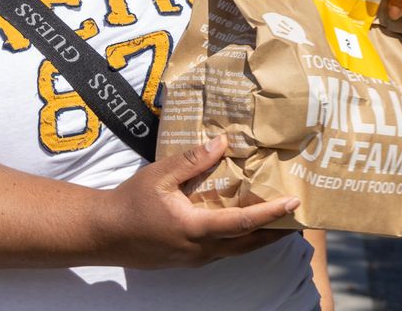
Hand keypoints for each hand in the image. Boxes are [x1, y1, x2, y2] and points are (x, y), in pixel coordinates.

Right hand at [102, 136, 297, 267]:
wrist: (103, 234)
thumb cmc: (130, 202)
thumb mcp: (160, 175)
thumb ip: (192, 160)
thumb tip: (223, 142)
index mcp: (195, 228)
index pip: (243, 224)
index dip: (271, 214)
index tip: (293, 203)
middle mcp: (199, 249)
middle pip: (247, 244)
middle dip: (275, 232)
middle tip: (298, 219)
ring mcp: (193, 258)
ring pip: (235, 251)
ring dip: (259, 238)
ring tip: (279, 223)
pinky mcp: (187, 259)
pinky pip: (221, 252)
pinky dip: (239, 241)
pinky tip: (244, 228)